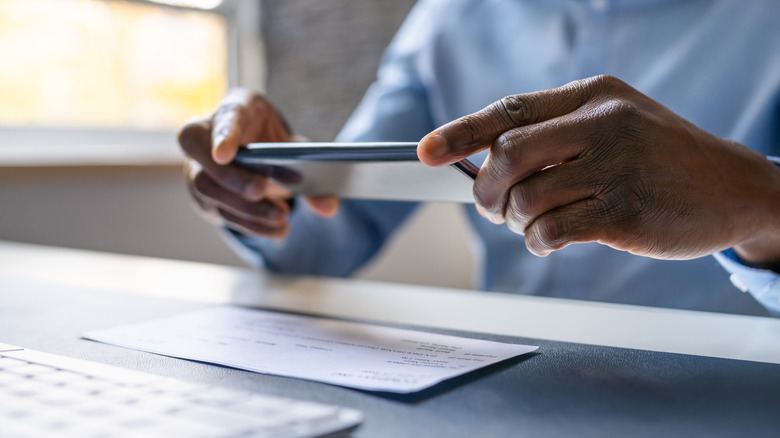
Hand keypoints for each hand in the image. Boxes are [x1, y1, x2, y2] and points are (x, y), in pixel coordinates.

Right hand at [178, 88, 338, 237]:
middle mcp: (204, 137)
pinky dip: (250, 224)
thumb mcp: (294, 144)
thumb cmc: (270, 138)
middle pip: (204, 161)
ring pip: (208, 191)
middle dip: (233, 179)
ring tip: (281, 216)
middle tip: (261, 190)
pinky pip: (220, 213)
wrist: (250, 146)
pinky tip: (276, 229)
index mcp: (234, 110)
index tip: (225, 154)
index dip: (223, 136)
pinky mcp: (202, 197)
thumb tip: (329, 206)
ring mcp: (195, 168)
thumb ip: (313, 170)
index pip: (223, 118)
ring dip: (246, 209)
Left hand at [418, 75, 779, 264]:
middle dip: (486, 189)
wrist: (732, 187)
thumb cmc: (659, 159)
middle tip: (492, 206)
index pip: (510, 109)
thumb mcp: (614, 124)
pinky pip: (551, 231)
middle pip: (507, 154)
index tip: (426, 152)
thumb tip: (487, 162)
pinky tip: (548, 241)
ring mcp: (615, 167)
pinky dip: (537, 242)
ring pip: (526, 198)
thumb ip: (556, 136)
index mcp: (591, 96)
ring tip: (530, 225)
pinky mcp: (624, 211)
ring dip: (514, 221)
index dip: (460, 132)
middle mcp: (601, 124)